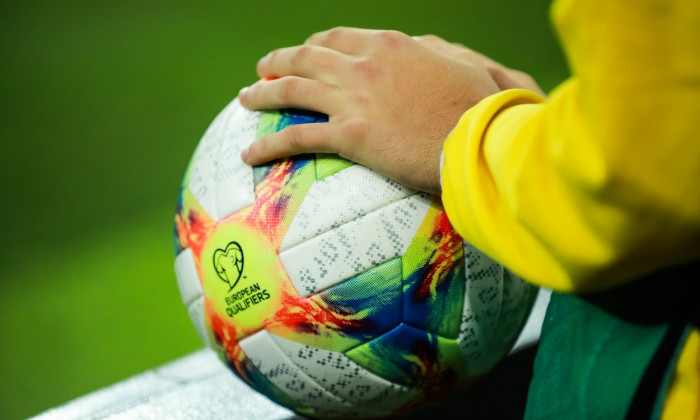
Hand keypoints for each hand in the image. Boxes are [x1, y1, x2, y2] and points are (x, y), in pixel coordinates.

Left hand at [239, 28, 535, 193]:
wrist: (480, 140)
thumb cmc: (479, 107)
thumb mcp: (459, 65)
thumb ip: (431, 53)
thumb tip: (421, 48)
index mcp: (389, 45)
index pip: (338, 39)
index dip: (314, 45)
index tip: (304, 53)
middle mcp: (364, 65)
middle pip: (306, 57)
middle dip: (278, 62)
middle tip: (262, 70)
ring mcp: (354, 99)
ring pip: (292, 89)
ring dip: (262, 94)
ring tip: (245, 100)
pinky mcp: (350, 136)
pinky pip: (297, 137)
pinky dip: (268, 145)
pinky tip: (249, 154)